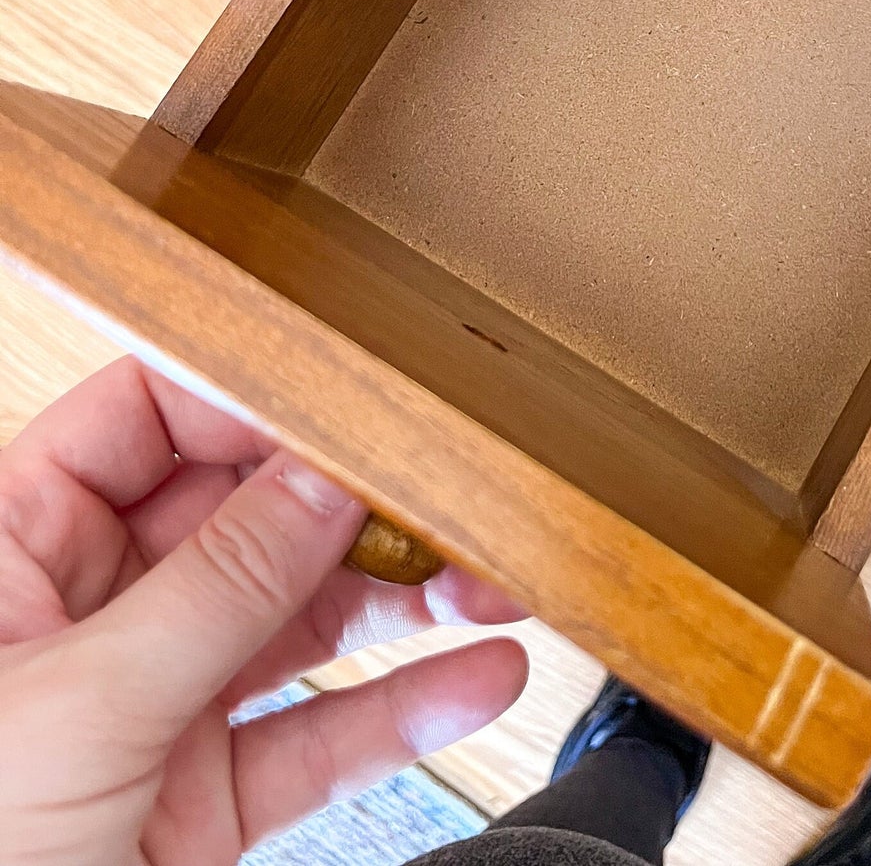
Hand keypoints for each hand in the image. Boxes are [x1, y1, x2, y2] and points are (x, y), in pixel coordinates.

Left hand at [0, 357, 528, 864]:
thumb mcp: (78, 712)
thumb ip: (213, 590)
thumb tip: (318, 482)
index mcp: (11, 558)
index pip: (140, 421)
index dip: (244, 401)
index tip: (346, 404)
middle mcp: (87, 619)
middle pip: (242, 514)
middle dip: (352, 504)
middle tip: (447, 498)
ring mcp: (150, 709)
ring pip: (295, 619)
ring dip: (402, 600)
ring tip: (489, 582)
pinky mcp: (200, 803)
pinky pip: (315, 734)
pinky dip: (401, 708)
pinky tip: (473, 677)